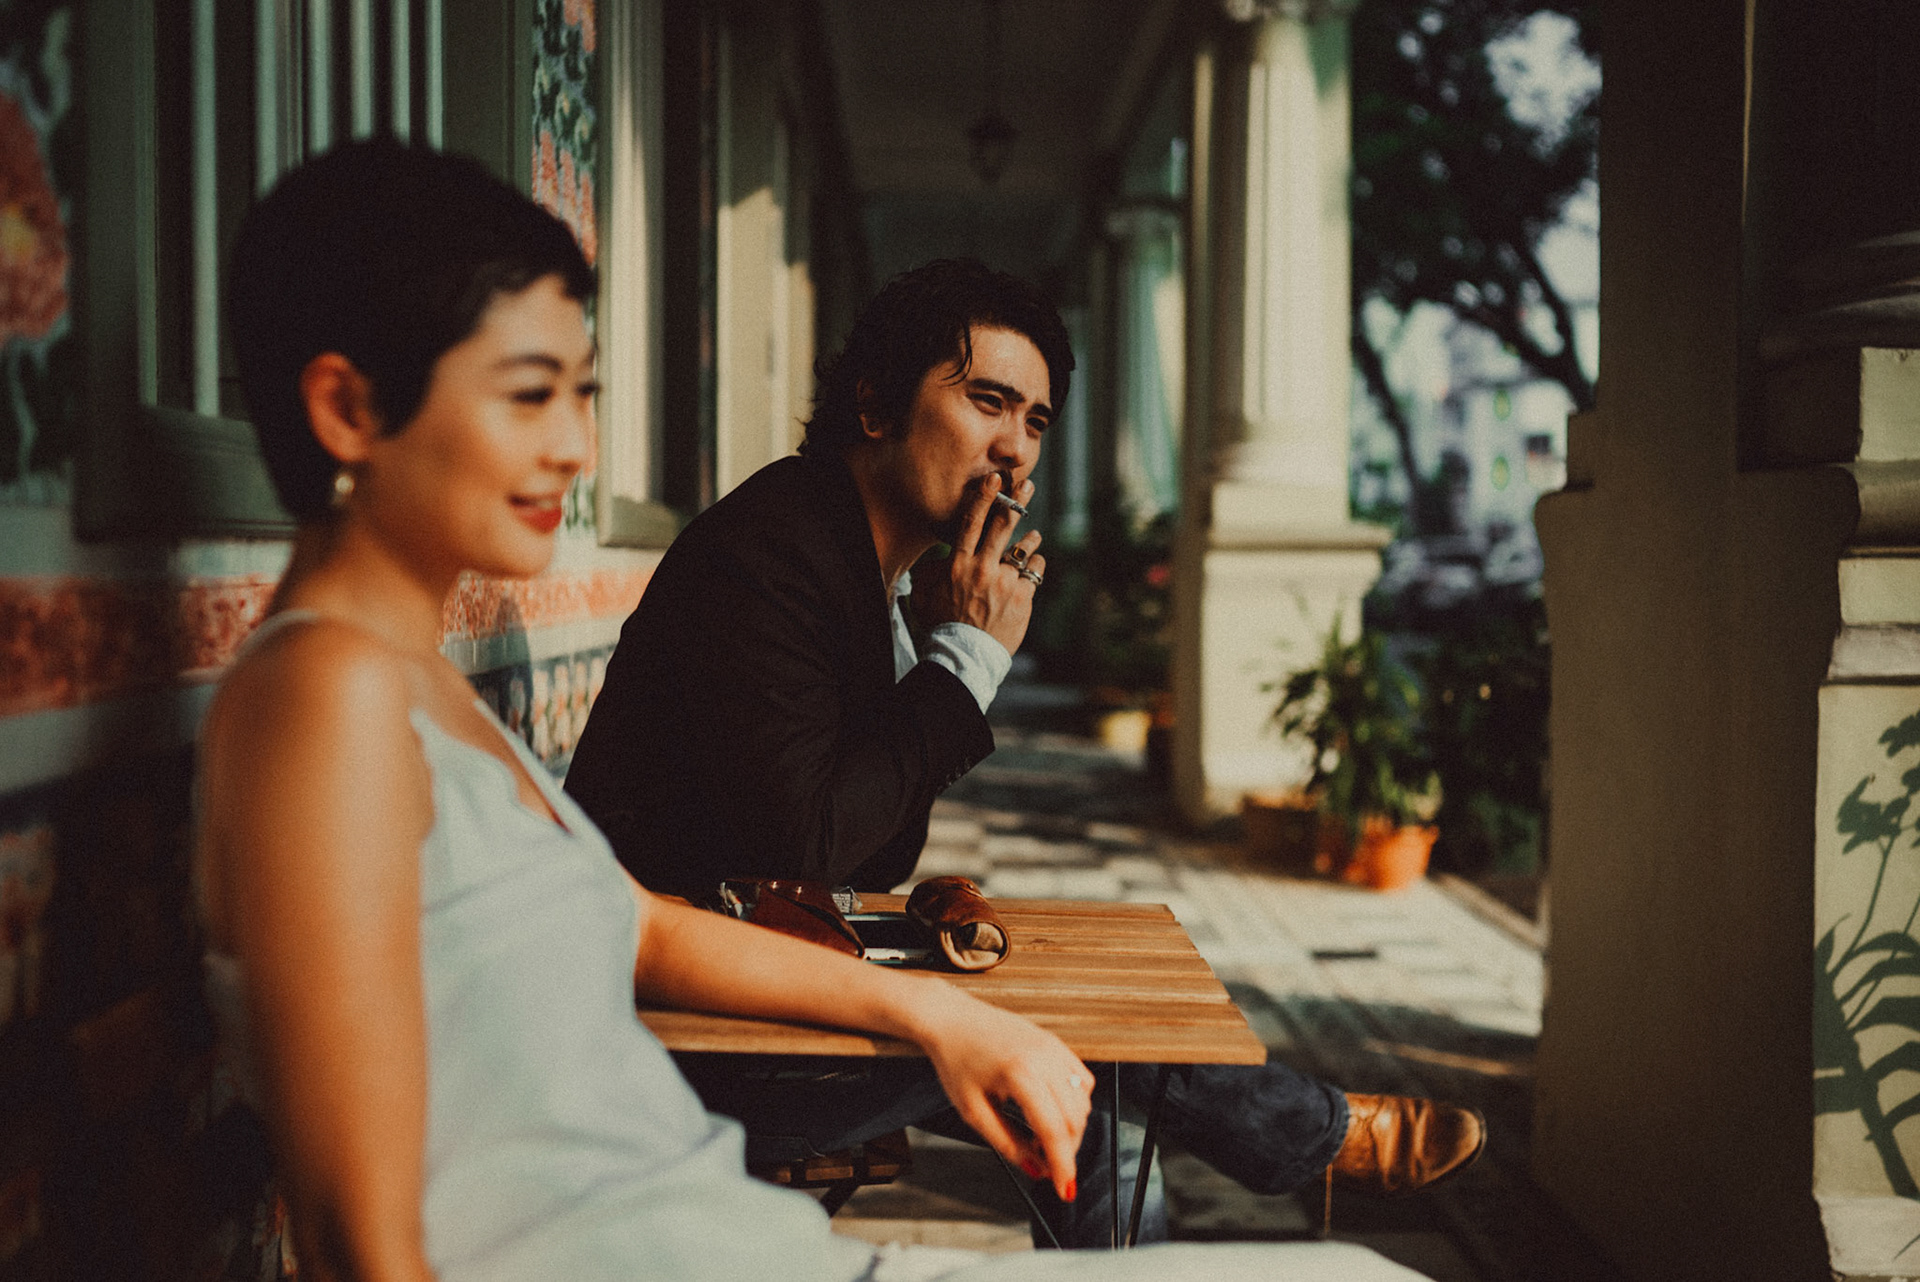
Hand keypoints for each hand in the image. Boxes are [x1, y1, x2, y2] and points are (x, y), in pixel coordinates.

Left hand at [908, 983, 1090, 1200]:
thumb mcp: (973, 1111)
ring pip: (1083, 1101)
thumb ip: (1007, 1142)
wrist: (952, 1019)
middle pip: (1074, 1118)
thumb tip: (1035, 1169)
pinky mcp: (1056, 1043)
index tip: (1064, 1189)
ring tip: (1040, 1135)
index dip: (1062, 1165)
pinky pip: (1081, 1079)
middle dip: (1066, 1149)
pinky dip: (1075, 1102)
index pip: (1053, 1130)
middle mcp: (1043, 1057)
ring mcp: (1053, 1047)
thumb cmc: (956, 1060)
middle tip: (1045, 1164)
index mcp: (1020, 1074)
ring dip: (1071, 1127)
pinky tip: (1051, 1110)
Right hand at [915, 474, 1045, 654]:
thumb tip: (936, 559)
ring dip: (1030, 539)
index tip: (993, 479)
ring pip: (1024, 549)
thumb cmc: (941, 624)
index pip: (971, 523)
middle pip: (1002, 526)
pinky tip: (1033, 566)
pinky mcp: (1022, 597)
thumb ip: (930, 571)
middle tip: (1028, 484)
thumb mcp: (924, 594)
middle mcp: (982, 568)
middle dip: (1016, 501)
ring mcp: (1004, 582)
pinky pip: (1035, 572)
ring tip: (1034, 536)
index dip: (983, 498)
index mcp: (958, 564)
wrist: (964, 654)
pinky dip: (1035, 566)